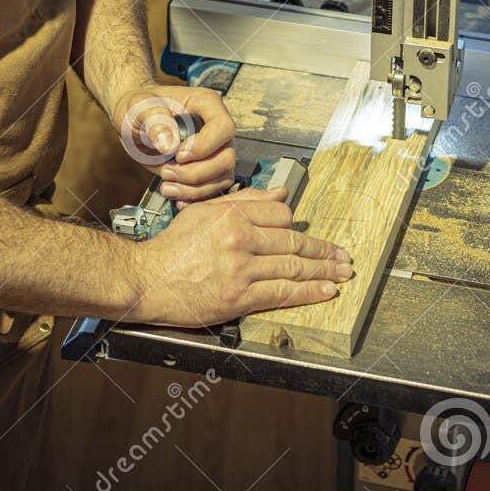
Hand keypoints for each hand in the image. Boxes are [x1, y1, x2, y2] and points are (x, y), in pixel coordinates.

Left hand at [111, 83, 238, 200]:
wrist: (134, 123)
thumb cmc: (139, 108)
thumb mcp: (139, 108)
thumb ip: (155, 121)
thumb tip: (170, 144)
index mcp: (206, 105)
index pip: (223, 127)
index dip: (204, 146)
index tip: (178, 155)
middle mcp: (215, 128)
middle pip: (226, 158)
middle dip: (195, 173)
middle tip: (167, 172)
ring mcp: (214, 150)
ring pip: (221, 177)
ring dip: (194, 189)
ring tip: (167, 186)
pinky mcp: (206, 169)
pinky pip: (212, 189)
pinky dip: (193, 197)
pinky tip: (175, 195)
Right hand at [126, 189, 350, 326]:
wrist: (146, 280)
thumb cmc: (172, 247)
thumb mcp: (205, 212)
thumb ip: (245, 201)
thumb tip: (281, 193)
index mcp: (232, 214)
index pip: (282, 215)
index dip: (299, 226)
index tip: (314, 236)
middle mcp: (239, 238)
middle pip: (294, 241)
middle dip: (324, 250)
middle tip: (343, 256)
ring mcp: (240, 268)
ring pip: (293, 268)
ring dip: (324, 271)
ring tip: (342, 273)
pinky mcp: (239, 297)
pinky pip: (282, 293)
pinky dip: (309, 292)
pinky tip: (326, 291)